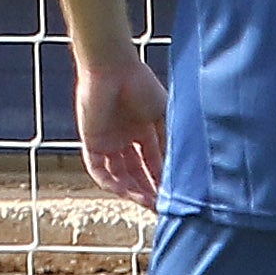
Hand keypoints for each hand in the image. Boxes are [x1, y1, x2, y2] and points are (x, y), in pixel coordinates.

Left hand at [73, 54, 166, 205]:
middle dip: (150, 190)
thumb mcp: (163, 118)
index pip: (153, 162)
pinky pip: (99, 169)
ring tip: (149, 202)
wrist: (113, 67)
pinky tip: (127, 192)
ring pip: (119, 174)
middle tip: (163, 206)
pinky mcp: (90, 141)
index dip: (163, 180)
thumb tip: (185, 170)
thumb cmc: (140, 85)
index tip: (175, 196)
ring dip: (133, 190)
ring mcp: (107, 141)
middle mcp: (124, 138)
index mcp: (142, 130)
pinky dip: (112, 182)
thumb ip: (170, 142)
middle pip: (136, 173)